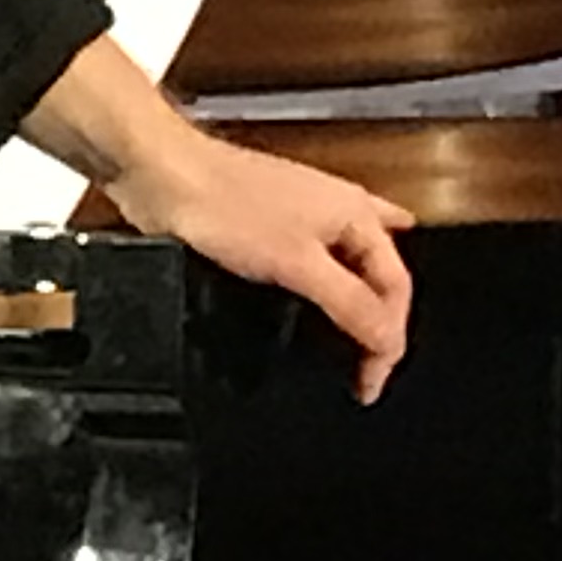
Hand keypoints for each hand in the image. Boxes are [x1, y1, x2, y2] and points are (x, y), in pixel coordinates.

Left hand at [101, 126, 415, 402]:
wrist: (165, 178)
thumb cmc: (224, 202)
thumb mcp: (297, 265)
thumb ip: (349, 303)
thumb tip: (387, 339)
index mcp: (357, 214)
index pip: (396, 287)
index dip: (390, 339)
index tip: (371, 382)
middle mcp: (339, 210)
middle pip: (381, 277)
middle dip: (382, 324)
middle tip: (368, 372)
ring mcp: (306, 216)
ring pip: (353, 267)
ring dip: (361, 304)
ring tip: (362, 342)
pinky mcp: (273, 226)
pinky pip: (317, 261)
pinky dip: (330, 286)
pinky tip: (323, 296)